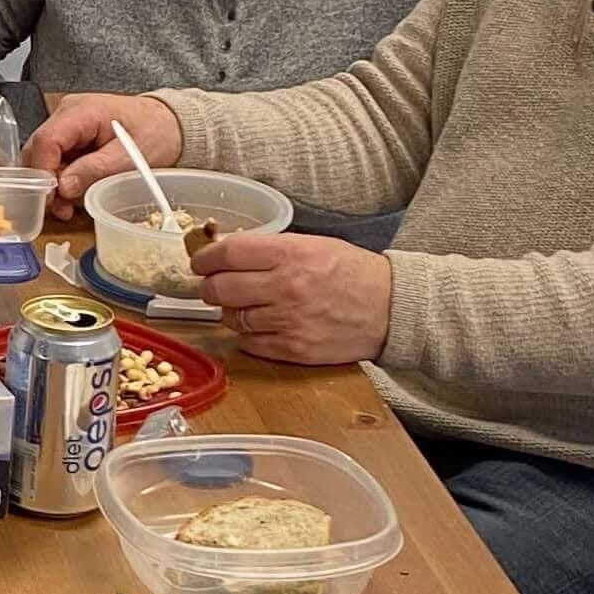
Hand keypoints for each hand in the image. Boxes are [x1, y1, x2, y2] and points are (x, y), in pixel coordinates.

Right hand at [26, 94, 181, 215]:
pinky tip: (73, 194)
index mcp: (82, 111)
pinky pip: (55, 159)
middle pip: (38, 149)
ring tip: (68, 205)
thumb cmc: (154, 133)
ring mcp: (67, 125)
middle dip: (45, 182)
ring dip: (52, 184)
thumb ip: (94, 170)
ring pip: (42, 157)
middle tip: (59, 207)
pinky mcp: (70, 137)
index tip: (50, 197)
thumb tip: (63, 187)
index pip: (47, 140)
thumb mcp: (128, 157)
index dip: (43, 171)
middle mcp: (67, 114)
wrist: (168, 124)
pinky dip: (60, 180)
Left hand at [192, 233, 392, 366]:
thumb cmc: (354, 273)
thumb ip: (271, 249)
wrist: (392, 309)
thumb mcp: (314, 245)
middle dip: (209, 287)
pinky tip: (260, 326)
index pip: (227, 254)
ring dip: (229, 312)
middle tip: (213, 285)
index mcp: (289, 254)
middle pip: (219, 288)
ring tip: (243, 305)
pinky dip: (247, 335)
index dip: (205, 258)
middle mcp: (284, 287)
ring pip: (231, 318)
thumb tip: (227, 251)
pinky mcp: (293, 349)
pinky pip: (248, 344)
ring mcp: (287, 321)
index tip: (200, 262)